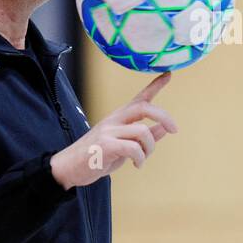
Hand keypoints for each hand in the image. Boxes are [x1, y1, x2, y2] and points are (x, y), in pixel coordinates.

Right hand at [51, 72, 177, 189]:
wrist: (68, 168)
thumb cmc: (96, 156)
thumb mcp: (122, 145)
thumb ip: (143, 136)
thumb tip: (164, 129)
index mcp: (118, 118)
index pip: (139, 98)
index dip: (155, 85)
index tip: (168, 74)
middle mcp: (114, 120)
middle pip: (144, 107)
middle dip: (164, 117)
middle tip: (174, 130)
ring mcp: (108, 131)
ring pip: (142, 132)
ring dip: (150, 148)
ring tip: (142, 159)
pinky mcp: (105, 145)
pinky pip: (133, 148)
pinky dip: (140, 158)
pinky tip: (136, 165)